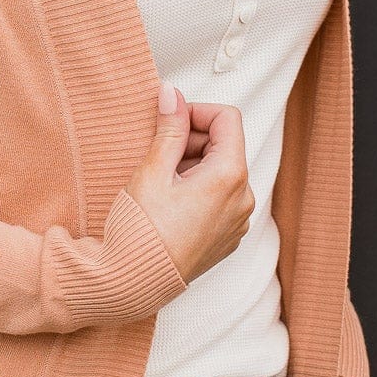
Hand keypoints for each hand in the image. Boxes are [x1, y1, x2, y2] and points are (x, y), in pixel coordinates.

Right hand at [124, 81, 255, 284]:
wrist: (133, 283)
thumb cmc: (140, 230)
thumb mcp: (152, 170)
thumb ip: (169, 127)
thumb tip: (172, 93)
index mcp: (230, 176)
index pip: (227, 118)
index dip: (196, 111)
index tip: (169, 121)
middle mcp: (243, 199)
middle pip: (225, 145)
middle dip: (192, 140)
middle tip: (158, 154)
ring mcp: (238, 221)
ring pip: (222, 172)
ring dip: (193, 165)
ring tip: (161, 181)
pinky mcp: (228, 237)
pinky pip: (221, 198)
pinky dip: (199, 189)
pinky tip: (170, 202)